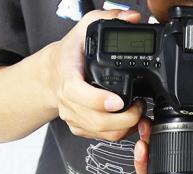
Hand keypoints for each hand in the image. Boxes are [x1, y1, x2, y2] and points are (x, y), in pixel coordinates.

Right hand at [47, 9, 145, 140]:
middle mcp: (68, 103)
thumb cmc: (70, 54)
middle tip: (140, 106)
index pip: (78, 93)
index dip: (98, 100)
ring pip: (103, 133)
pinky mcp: (81, 129)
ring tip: (138, 112)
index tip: (117, 102)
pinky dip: (120, 133)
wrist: (52, 75)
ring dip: (126, 127)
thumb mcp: (84, 28)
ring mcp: (74, 118)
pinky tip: (130, 121)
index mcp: (67, 78)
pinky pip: (103, 138)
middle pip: (97, 121)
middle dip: (124, 118)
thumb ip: (108, 18)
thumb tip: (132, 18)